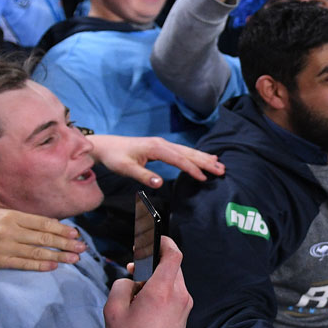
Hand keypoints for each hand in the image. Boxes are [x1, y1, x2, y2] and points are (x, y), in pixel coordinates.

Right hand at [0, 209, 83, 270]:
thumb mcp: (3, 216)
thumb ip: (25, 221)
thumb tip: (52, 227)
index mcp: (12, 216)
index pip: (43, 223)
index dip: (62, 229)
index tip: (76, 234)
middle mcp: (10, 230)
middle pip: (44, 237)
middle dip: (66, 243)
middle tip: (82, 247)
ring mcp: (5, 246)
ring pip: (37, 252)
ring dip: (58, 255)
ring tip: (74, 258)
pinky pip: (23, 264)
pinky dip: (40, 265)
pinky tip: (54, 266)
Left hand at [87, 134, 223, 187]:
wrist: (106, 146)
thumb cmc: (115, 157)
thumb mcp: (125, 168)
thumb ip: (143, 175)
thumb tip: (159, 183)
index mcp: (156, 148)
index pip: (179, 159)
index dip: (192, 169)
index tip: (204, 178)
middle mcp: (162, 144)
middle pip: (188, 153)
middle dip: (205, 161)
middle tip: (221, 170)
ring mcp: (163, 144)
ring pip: (188, 151)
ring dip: (204, 157)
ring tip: (219, 164)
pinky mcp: (162, 147)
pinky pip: (183, 151)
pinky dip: (196, 154)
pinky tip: (205, 157)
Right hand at [104, 237, 192, 327]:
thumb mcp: (114, 307)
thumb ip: (122, 284)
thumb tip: (132, 280)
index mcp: (162, 290)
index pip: (173, 254)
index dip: (165, 241)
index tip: (154, 239)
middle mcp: (179, 295)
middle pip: (172, 265)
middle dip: (154, 262)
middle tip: (135, 268)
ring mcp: (185, 305)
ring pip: (174, 279)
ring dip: (158, 277)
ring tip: (138, 288)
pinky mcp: (185, 314)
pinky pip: (176, 292)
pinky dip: (163, 289)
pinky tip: (147, 300)